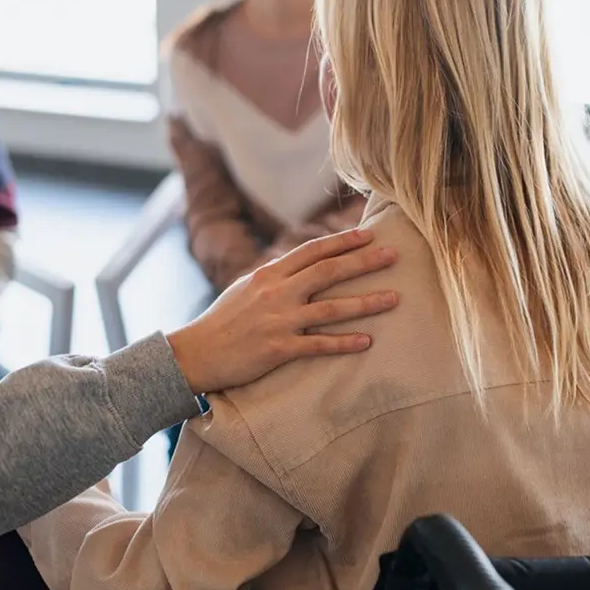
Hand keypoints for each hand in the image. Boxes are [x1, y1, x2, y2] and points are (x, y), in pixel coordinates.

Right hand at [166, 227, 398, 394]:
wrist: (194, 353)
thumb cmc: (221, 322)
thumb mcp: (245, 289)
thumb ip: (274, 278)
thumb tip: (301, 269)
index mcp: (268, 274)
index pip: (312, 251)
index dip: (342, 242)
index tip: (368, 236)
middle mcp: (276, 293)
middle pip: (329, 272)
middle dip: (364, 262)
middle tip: (394, 255)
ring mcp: (278, 321)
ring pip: (332, 307)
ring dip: (366, 302)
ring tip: (394, 298)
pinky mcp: (278, 349)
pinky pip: (319, 344)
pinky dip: (345, 342)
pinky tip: (367, 341)